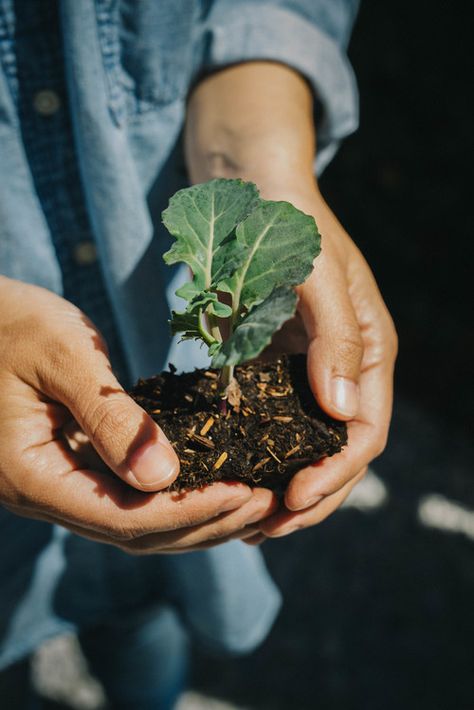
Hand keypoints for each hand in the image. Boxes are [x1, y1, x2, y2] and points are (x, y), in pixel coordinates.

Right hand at [0, 277, 275, 552]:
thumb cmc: (11, 323)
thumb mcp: (64, 357)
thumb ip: (110, 417)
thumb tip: (163, 478)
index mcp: (31, 475)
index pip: (122, 516)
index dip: (188, 510)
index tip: (245, 492)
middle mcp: (44, 493)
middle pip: (133, 532)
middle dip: (203, 522)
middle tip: (264, 503)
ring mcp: (57, 484)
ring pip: (133, 522)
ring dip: (194, 516)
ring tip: (252, 500)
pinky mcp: (73, 466)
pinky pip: (126, 495)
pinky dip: (173, 494)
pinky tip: (212, 479)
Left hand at [246, 185, 396, 540]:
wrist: (247, 185)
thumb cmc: (286, 219)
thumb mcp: (315, 270)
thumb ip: (336, 337)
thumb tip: (344, 412)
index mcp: (368, 350)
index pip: (363, 432)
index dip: (335, 474)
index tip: (294, 501)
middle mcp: (341, 367)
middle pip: (337, 451)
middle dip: (309, 497)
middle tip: (266, 530)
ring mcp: (304, 369)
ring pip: (302, 445)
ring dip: (281, 485)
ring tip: (249, 521)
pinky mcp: (268, 365)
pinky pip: (268, 421)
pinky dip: (254, 454)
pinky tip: (229, 474)